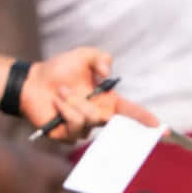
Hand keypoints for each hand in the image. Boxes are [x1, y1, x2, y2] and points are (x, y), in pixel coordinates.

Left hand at [21, 47, 156, 142]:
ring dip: (74, 101)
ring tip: (61, 91)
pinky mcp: (69, 136)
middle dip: (100, 111)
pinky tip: (56, 101)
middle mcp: (99, 117)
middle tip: (91, 98)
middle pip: (114, 122)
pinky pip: (75, 124)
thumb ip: (100, 57)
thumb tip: (108, 75)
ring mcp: (85, 128)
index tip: (159, 127)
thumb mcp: (82, 56)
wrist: (32, 82)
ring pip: (90, 119)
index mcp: (107, 102)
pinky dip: (64, 108)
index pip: (131, 112)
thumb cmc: (58, 70)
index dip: (145, 119)